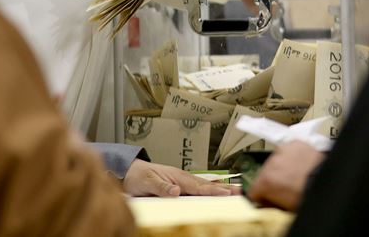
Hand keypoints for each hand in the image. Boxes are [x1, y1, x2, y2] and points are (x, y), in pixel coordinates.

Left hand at [123, 159, 238, 196]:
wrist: (128, 171)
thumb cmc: (137, 175)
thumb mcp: (147, 182)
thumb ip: (161, 187)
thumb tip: (176, 191)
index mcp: (177, 177)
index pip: (199, 186)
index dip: (214, 191)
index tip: (228, 194)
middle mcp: (182, 179)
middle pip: (206, 186)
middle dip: (223, 189)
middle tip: (240, 192)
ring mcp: (181, 183)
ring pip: (203, 188)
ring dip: (219, 190)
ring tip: (234, 192)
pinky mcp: (178, 188)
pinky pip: (196, 191)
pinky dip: (208, 192)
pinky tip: (215, 195)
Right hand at [246, 142, 324, 210]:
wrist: (327, 183)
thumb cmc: (307, 196)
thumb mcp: (285, 207)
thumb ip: (271, 204)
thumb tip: (267, 204)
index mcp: (265, 181)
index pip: (252, 191)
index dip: (261, 197)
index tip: (267, 199)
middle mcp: (270, 163)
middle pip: (265, 173)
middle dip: (273, 180)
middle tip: (286, 188)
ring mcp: (282, 151)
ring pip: (276, 160)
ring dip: (283, 167)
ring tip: (296, 175)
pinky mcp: (295, 143)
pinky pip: (290, 150)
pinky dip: (294, 156)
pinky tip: (301, 164)